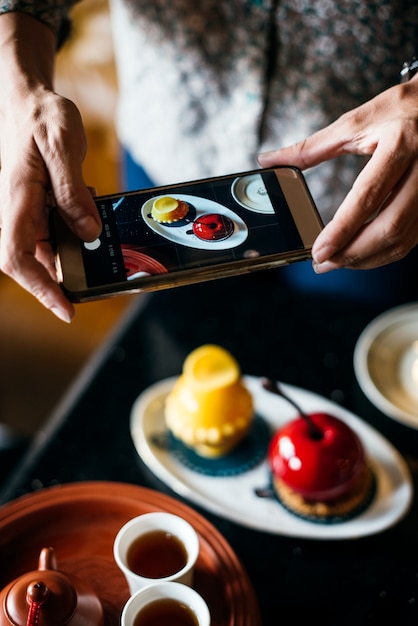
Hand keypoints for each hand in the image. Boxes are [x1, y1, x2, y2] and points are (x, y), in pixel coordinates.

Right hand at [0, 12, 100, 321]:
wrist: (29, 100)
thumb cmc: (42, 116)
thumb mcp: (63, 145)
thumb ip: (73, 190)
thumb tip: (88, 230)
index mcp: (17, 197)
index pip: (17, 256)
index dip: (40, 287)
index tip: (65, 307)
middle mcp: (17, 209)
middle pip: (26, 262)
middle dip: (54, 285)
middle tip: (88, 295)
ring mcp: (26, 210)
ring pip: (40, 252)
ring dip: (64, 266)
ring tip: (95, 273)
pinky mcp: (37, 207)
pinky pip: (50, 235)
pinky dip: (69, 245)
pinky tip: (88, 242)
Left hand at [258, 79, 417, 272]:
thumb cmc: (399, 109)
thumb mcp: (355, 121)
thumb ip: (311, 147)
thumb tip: (270, 160)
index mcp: (400, 143)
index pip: (367, 196)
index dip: (342, 229)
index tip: (319, 251)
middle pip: (390, 227)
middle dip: (353, 254)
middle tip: (323, 264)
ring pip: (403, 239)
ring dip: (368, 258)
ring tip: (338, 262)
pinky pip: (412, 239)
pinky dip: (384, 252)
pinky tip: (362, 253)